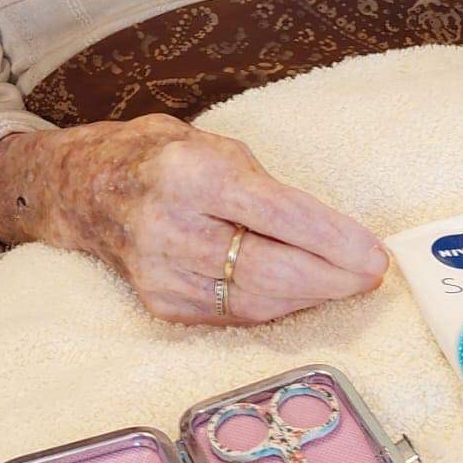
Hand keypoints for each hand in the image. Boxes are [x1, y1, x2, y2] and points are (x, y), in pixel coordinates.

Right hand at [0, 115, 387, 325]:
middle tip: (370, 276)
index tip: (374, 255)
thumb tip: (333, 236)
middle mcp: (172, 226)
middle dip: (332, 279)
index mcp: (192, 173)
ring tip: (343, 284)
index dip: (335, 241)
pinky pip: (233, 315)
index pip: (279, 215)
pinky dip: (274, 307)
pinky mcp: (161, 303)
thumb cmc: (165, 158)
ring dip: (309, 297)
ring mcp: (162, 272)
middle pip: (271, 271)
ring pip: (256, 302)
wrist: (87, 189)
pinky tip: (298, 294)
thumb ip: (268, 189)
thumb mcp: (218, 147)